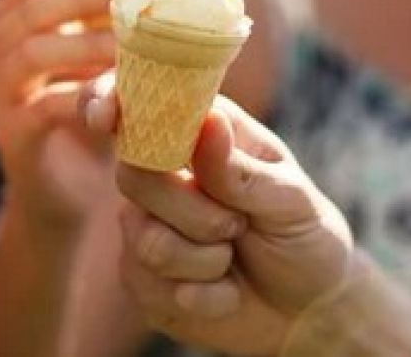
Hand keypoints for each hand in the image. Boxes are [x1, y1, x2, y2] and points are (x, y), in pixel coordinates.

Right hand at [0, 0, 115, 233]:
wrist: (67, 193)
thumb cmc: (90, 113)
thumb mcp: (98, 56)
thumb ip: (111, 17)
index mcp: (13, 22)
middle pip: (28, 9)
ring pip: (31, 52)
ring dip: (85, 42)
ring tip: (130, 42)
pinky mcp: (11, 135)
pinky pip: (45, 106)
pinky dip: (84, 96)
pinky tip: (118, 97)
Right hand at [85, 87, 353, 353]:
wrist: (306, 310)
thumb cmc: (304, 238)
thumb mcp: (292, 202)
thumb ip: (243, 170)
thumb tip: (207, 123)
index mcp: (199, 132)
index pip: (138, 101)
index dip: (107, 99)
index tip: (105, 116)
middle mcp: (162, 171)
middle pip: (134, 176)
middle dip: (194, 211)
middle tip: (238, 223)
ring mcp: (145, 223)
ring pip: (146, 238)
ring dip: (205, 259)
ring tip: (233, 256)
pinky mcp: (141, 275)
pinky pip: (149, 283)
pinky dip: (202, 295)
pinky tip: (224, 291)